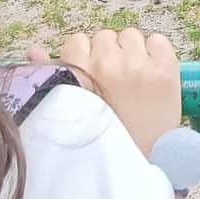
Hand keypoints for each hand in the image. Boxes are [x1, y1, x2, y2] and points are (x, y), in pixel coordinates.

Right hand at [30, 27, 181, 156]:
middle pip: (104, 37)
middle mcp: (109, 64)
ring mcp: (140, 65)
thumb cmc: (105, 140)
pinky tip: (151, 74)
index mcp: (81, 73)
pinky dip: (155, 53)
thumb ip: (51, 77)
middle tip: (113, 80)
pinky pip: (157, 40)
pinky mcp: (166, 68)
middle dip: (108, 54)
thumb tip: (33, 51)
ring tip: (133, 78)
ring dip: (131, 51)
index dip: (85, 57)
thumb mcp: (71, 111)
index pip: (77, 41)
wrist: (144, 163)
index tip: (92, 74)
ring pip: (130, 35)